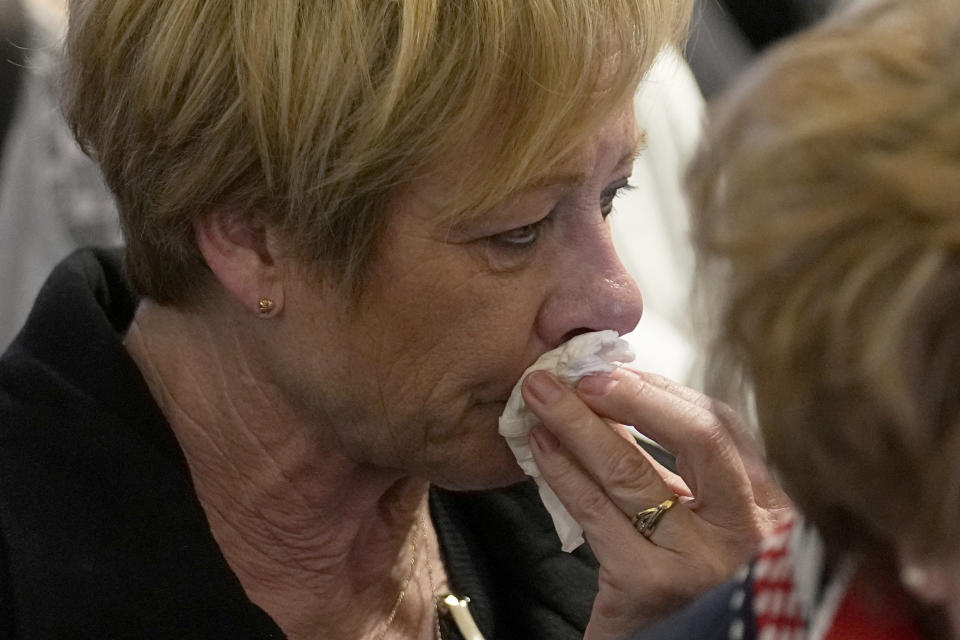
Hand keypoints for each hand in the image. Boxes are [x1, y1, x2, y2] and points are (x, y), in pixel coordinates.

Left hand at [522, 367, 790, 639]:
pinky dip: (562, 470)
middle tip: (572, 372)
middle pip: (692, 437)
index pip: (722, 426)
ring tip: (539, 396)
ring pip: (633, 471)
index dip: (663, 392)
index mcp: (766, 506)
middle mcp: (749, 532)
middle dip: (627, 394)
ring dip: (578, 423)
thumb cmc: (680, 579)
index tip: (614, 370)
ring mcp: (703, 560)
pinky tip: (540, 447)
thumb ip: (674, 465)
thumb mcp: (695, 517)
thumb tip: (618, 394)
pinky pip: (596, 510)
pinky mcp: (653, 583)